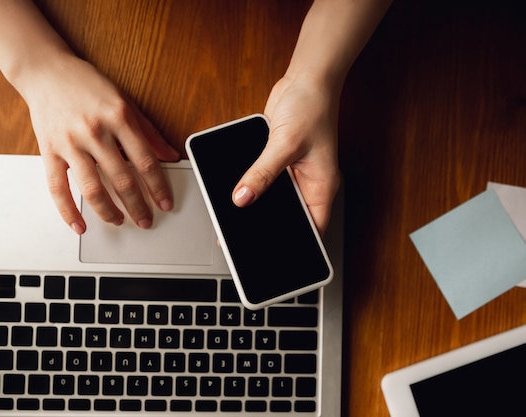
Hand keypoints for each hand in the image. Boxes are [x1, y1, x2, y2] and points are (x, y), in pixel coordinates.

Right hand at [21, 55, 179, 233]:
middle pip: (122, 180)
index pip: (145, 161)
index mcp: (118, 117)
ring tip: (119, 221)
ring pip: (92, 188)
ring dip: (108, 211)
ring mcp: (70, 143)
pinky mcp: (49, 151)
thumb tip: (171, 155)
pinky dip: (68, 211)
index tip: (165, 203)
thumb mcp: (125, 101)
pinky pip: (58, 188)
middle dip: (137, 206)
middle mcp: (95, 131)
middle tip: (146, 220)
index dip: (158, 187)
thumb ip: (148, 131)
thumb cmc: (87, 86)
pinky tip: (79, 224)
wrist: (46, 71)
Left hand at [232, 74, 340, 233]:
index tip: (270, 257)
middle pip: (287, 216)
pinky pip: (261, 180)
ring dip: (255, 205)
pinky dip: (249, 185)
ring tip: (232, 219)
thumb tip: (242, 198)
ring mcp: (291, 173)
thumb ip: (262, 173)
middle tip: (240, 239)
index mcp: (321, 187)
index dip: (294, 246)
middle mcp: (307, 183)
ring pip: (272, 199)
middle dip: (266, 227)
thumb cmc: (312, 107)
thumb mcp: (285, 144)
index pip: (312, 229)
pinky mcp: (277, 160)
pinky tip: (233, 191)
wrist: (306, 79)